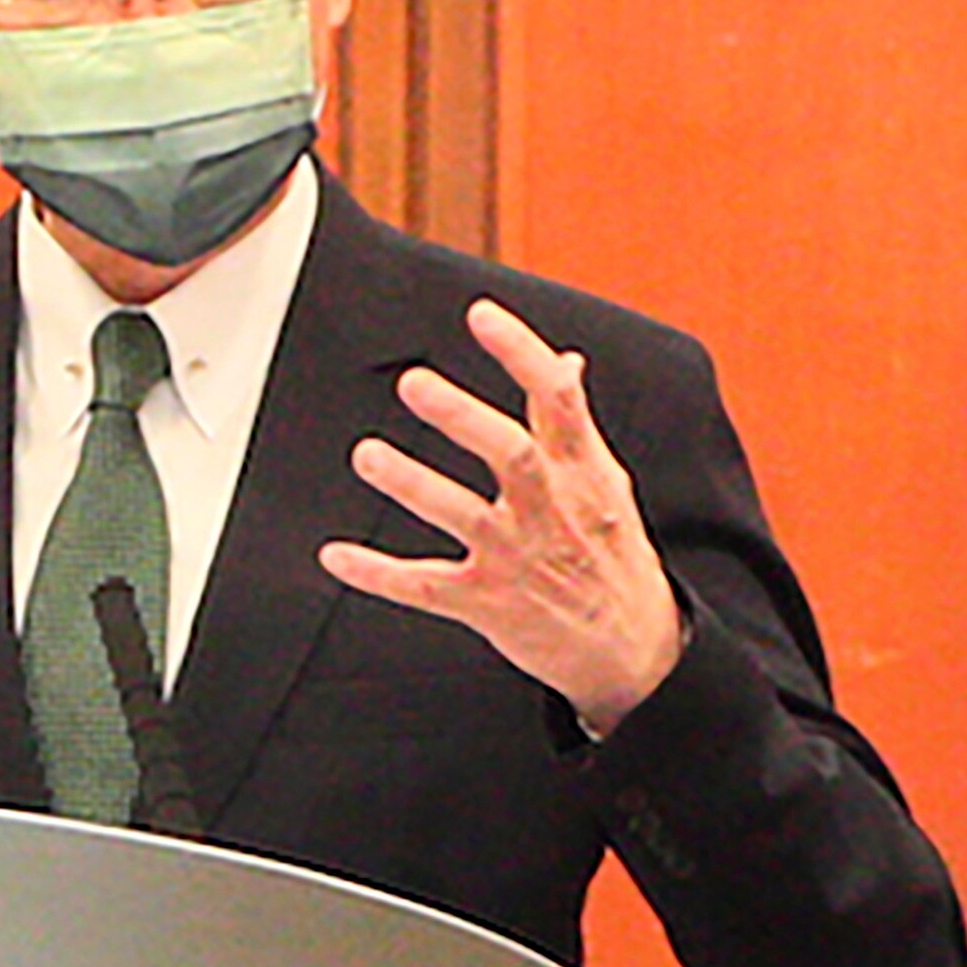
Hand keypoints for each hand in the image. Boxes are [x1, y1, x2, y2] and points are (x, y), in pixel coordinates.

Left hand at [322, 296, 687, 733]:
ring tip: (367, 455)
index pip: (558, 401)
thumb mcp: (607, 484)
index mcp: (582, 473)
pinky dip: (377, 575)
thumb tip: (568, 362)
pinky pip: (425, 587)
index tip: (481, 315)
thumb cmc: (613, 557)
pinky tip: (335, 556)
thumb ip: (575, 425)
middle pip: (510, 455)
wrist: (630, 651)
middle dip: (462, 418)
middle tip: (413, 384)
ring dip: (412, 484)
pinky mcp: (488, 603)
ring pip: (460, 516)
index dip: (522, 354)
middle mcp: (551, 510)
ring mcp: (517, 558)